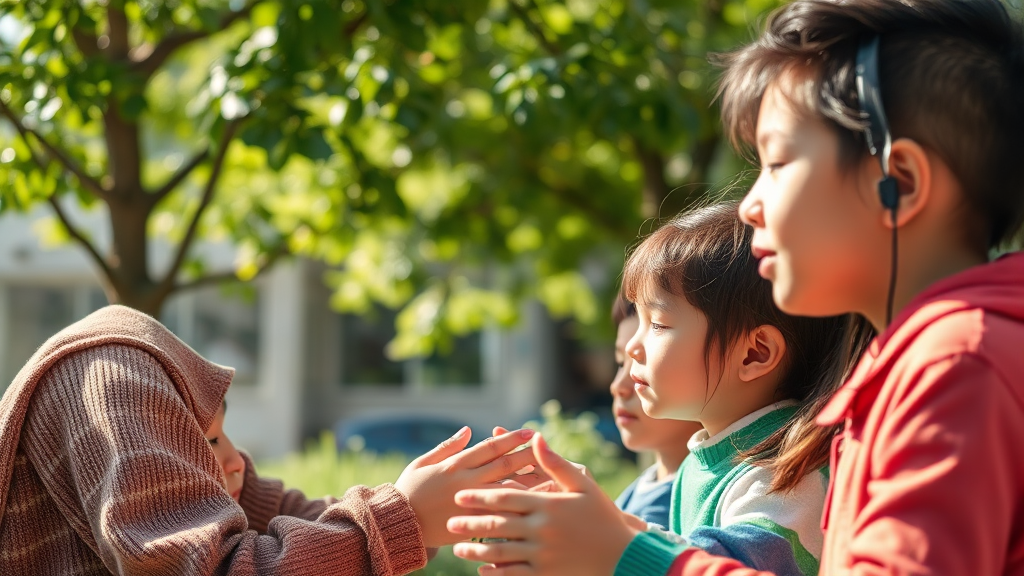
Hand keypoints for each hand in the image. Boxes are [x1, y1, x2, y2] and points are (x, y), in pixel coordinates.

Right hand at [395, 426, 538, 547]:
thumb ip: (448, 447)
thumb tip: (469, 430)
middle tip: (547, 447)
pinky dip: (518, 510)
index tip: (529, 432)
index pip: (489, 448)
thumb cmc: (409, 490)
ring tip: (551, 477)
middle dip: (527, 456)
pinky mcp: (471, 522)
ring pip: (506, 490)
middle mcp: (466, 481)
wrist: (399, 524)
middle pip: (504, 466)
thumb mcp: (423, 462)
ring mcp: (470, 502)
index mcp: (455, 465)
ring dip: (529, 482)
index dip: (510, 439)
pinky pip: (499, 515)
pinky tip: (535, 508)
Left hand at [447, 434, 639, 575]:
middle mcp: (543, 529)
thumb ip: (555, 463)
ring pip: (501, 552)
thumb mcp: (583, 484)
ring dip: (476, 550)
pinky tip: (482, 569)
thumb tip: (536, 438)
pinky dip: (495, 572)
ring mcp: (543, 554)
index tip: (459, 495)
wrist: (623, 555)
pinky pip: (514, 574)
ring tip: (457, 548)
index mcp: (548, 505)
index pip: (506, 498)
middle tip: (449, 522)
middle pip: (497, 525)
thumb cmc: (602, 516)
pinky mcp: (547, 574)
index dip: (480, 496)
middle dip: (470, 523)